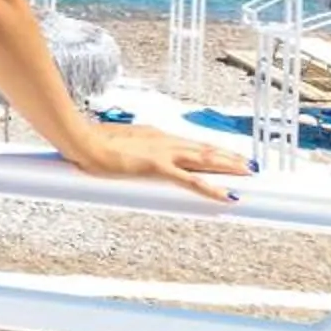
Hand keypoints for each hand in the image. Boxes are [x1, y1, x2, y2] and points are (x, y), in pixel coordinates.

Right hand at [64, 121, 247, 202]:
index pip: (190, 144)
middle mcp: (164, 141)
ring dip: (228, 167)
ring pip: (204, 160)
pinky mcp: (158, 166)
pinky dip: (211, 188)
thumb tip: (128, 155)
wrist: (81, 140)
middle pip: (203, 150)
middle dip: (228, 157)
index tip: (225, 153)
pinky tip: (227, 195)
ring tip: (248, 172)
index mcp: (155, 135)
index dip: (210, 149)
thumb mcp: (115, 144)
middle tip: (248, 163)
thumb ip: (128, 149)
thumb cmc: (91, 140)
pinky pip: (191, 181)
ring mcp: (163, 152)